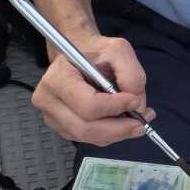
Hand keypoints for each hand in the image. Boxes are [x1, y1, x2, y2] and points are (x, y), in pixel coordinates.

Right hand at [31, 31, 155, 146]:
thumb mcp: (118, 50)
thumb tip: (138, 107)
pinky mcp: (61, 127)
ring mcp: (52, 117)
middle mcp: (48, 100)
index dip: (115, 107)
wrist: (77, 53)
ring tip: (137, 122)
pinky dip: (108, 135)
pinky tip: (121, 122)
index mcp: (57, 78)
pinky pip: (88, 138)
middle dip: (118, 129)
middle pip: (85, 128)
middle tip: (141, 124)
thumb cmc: (95, 52)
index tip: (136, 101)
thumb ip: (132, 75)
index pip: (88, 104)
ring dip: (116, 134)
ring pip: (88, 137)